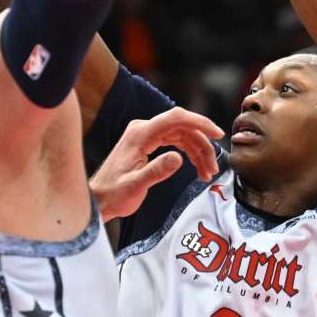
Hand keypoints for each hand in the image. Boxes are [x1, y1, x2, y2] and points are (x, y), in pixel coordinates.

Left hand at [90, 108, 224, 222]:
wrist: (99, 198)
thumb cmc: (113, 194)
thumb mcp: (135, 186)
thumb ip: (156, 171)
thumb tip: (179, 158)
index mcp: (140, 134)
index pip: (175, 118)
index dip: (199, 122)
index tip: (217, 134)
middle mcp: (143, 129)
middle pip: (182, 128)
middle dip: (202, 145)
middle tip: (213, 167)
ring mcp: (145, 135)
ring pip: (181, 135)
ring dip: (197, 151)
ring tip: (208, 172)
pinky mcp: (148, 143)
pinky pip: (175, 141)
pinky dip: (189, 153)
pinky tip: (197, 167)